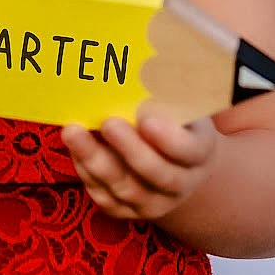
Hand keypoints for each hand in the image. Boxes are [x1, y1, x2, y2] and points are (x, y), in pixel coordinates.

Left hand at [60, 105, 219, 221]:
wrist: (175, 163)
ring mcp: (155, 202)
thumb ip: (167, 91)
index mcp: (200, 152)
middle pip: (157, 174)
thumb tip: (139, 63)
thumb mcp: (180, 103)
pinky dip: (87, 173)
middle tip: (108, 123)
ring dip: (96, 160)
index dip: (169, 139)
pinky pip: (105, 198)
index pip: (188, 151)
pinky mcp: (128, 211)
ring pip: (126, 190)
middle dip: (130, 149)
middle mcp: (181, 183)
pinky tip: (74, 148)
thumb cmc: (174, 119)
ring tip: (74, 132)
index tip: (147, 119)